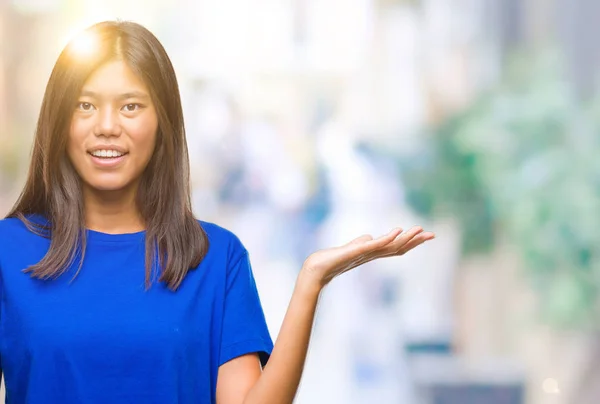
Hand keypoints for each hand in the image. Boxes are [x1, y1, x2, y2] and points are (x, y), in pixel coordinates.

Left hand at [300, 226, 434, 287]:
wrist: (317, 269)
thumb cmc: (332, 260)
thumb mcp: (351, 248)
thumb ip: (361, 242)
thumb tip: (369, 236)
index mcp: (372, 253)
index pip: (396, 247)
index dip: (411, 242)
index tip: (425, 235)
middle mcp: (372, 255)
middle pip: (399, 248)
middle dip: (415, 241)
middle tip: (432, 234)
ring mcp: (366, 254)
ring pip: (391, 246)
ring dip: (406, 238)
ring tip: (419, 229)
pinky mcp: (357, 251)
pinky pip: (376, 244)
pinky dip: (387, 238)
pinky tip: (397, 230)